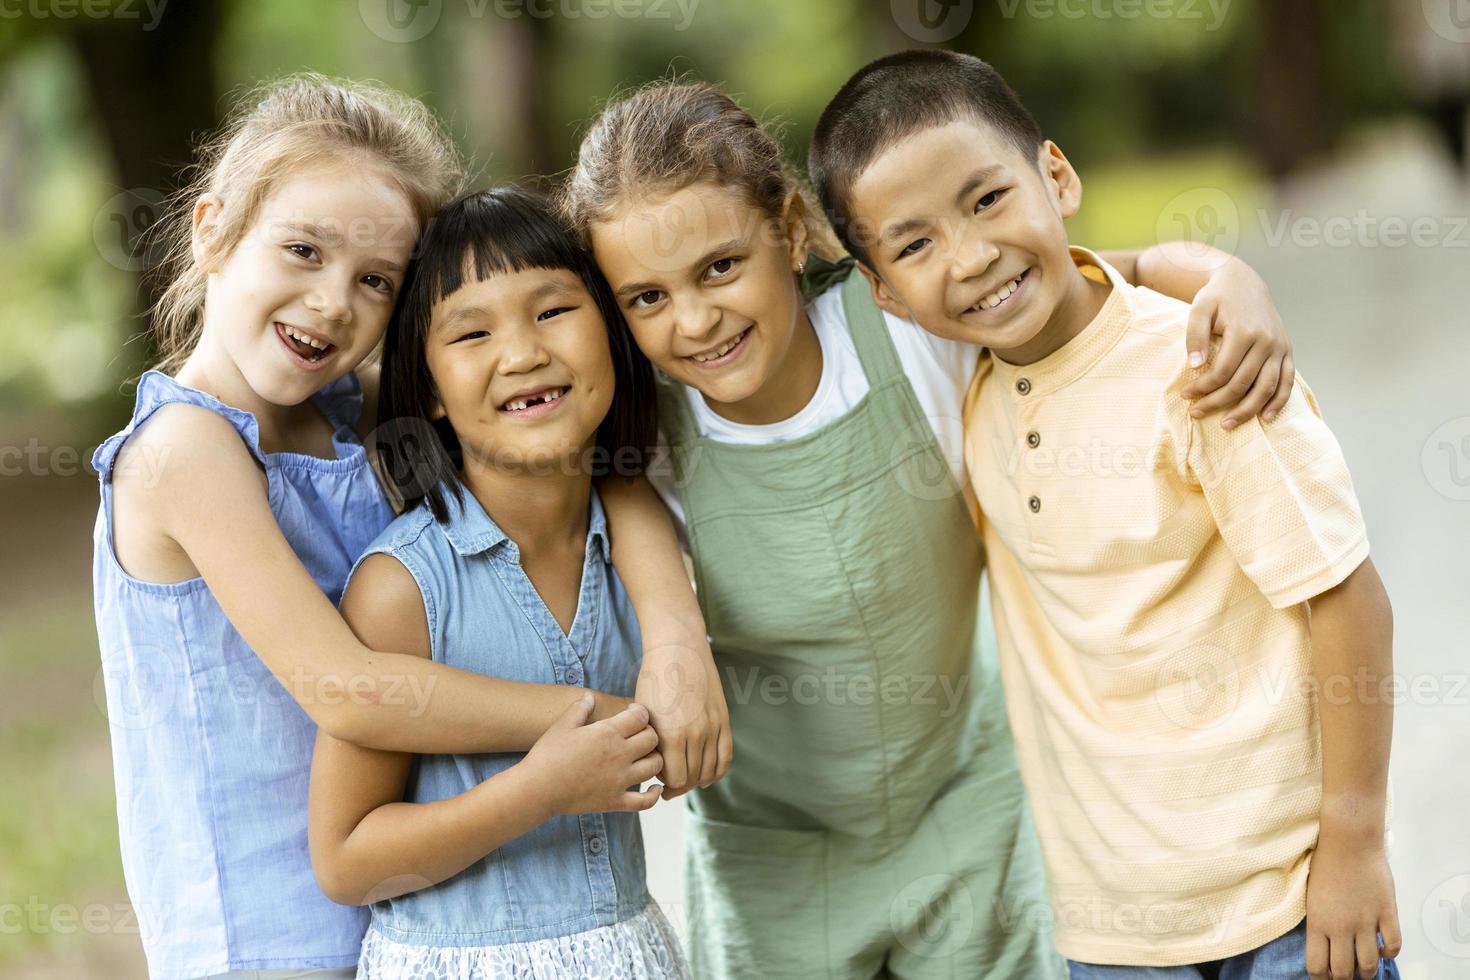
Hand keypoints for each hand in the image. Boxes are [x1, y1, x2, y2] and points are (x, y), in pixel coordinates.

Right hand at [519, 696, 662, 816]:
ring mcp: (619, 780)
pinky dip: (654, 795)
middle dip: (650, 733)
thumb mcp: (562, 725)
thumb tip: (590, 696)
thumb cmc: (547, 754)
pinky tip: (654, 788)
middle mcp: (619, 755)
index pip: (641, 717)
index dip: (641, 713)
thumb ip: (580, 708)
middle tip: (640, 734)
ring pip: (655, 766)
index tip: (633, 714)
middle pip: (653, 739)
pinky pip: (645, 801)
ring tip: (645, 757)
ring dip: (655, 759)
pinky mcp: (615, 801)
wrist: (536, 789)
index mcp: (607, 733)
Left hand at [634, 641, 731, 799]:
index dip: (664, 781)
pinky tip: (705, 776)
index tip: (656, 775)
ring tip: (685, 777)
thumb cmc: (654, 679)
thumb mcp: (644, 713)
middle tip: (669, 781)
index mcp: (670, 734)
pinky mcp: (724, 720)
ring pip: (709, 771)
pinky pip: (725, 758)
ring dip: (697, 779)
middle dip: (679, 783)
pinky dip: (716, 772)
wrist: (679, 649)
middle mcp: (695, 734)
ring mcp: (712, 727)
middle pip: (691, 777)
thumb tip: (652, 767)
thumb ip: (650, 743)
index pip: (674, 779)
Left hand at [1181, 258, 1295, 428]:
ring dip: (1247, 410)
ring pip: (1267, 387)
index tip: (1185, 395)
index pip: (1222, 371)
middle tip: (1196, 413)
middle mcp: (1267, 341)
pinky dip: (1279, 400)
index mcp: (1244, 331)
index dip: (1203, 388)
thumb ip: (1195, 335)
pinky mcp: (1287, 351)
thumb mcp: (1199, 308)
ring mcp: (1280, 347)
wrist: (1244, 282)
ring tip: (1227, 424)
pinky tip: (1266, 417)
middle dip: (1218, 402)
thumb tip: (1195, 365)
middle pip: (1242, 383)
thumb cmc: (1217, 297)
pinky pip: (1287, 381)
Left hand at [1305, 834, 1401, 978]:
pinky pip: (1394, 945)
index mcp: (1318, 923)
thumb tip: (1324, 944)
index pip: (1317, 966)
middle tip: (1348, 975)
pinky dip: (1389, 953)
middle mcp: (1341, 927)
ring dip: (1368, 970)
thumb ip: (1319, 922)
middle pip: (1344, 971)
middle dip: (1345, 978)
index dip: (1322, 977)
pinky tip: (1383, 948)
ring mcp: (1366, 921)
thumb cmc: (1325, 863)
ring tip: (1366, 968)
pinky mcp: (1387, 912)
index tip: (1326, 977)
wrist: (1349, 842)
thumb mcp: (1311, 896)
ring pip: (1369, 963)